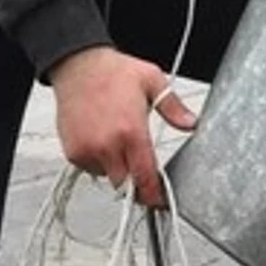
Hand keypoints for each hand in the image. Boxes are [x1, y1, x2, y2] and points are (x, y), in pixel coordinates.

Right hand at [47, 46, 197, 207]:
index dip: (154, 194)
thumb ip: (173, 107)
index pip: (145, 176)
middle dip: (136, 180)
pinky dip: (98, 161)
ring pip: (108, 177)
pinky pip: (90, 169)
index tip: (160, 201)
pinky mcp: (72, 152)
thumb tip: (192, 124)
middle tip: (140, 163)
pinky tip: (101, 139)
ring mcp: (87, 150)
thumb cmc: (113, 72)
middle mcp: (107, 144)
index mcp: (130, 131)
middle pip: (126, 184)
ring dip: (116, 168)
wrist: (77, 64)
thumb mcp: (152, 81)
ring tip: (117, 140)